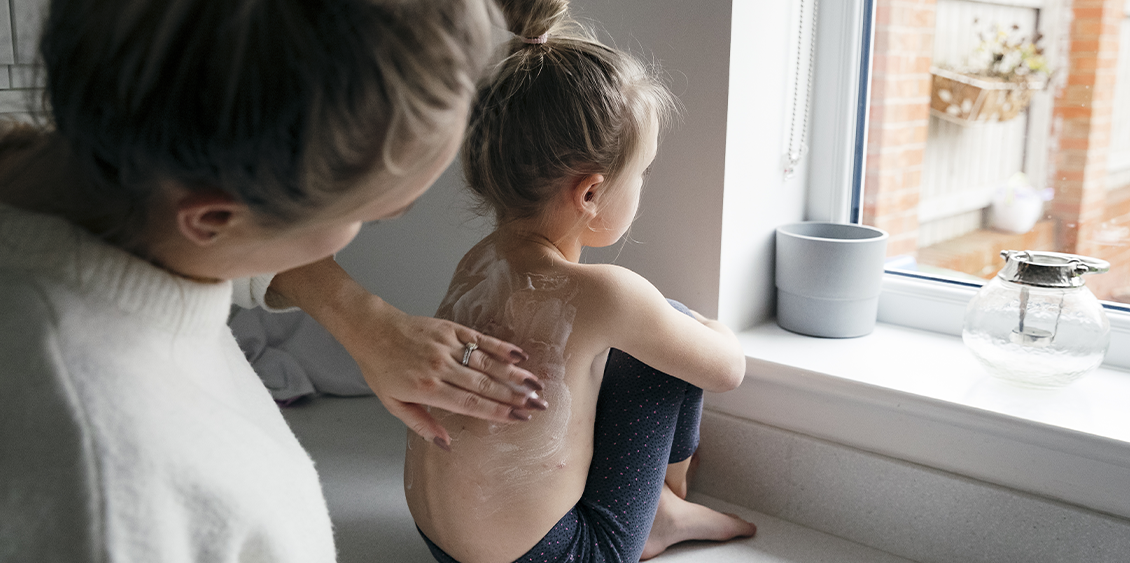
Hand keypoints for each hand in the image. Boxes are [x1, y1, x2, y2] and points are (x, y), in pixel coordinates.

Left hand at [343, 300, 546, 448]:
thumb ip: (422, 424)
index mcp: (427, 388)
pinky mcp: (450, 328)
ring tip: (536, 385)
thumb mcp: (393, 404)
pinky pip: (480, 340)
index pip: (470, 403)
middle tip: (539, 406)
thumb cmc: (381, 369)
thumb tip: (447, 445)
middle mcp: (440, 367)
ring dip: (514, 375)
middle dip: (514, 397)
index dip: (497, 412)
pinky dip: (501, 348)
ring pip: (487, 363)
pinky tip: (519, 357)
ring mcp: (447, 346)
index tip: (519, 419)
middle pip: (484, 384)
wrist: (371, 329)